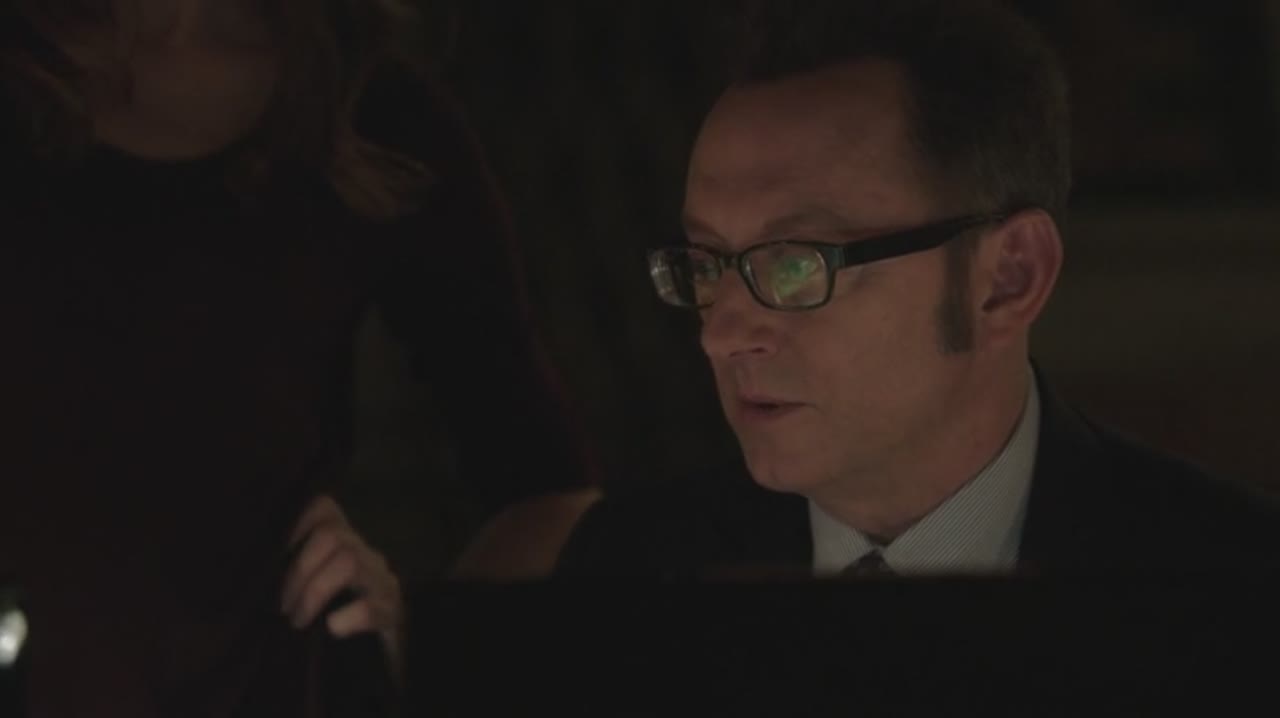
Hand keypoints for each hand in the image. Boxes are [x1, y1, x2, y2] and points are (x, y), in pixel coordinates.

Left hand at [280, 495, 404, 674]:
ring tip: (298, 621)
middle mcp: (365, 555)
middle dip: (300, 570)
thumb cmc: (339, 620)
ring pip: (349, 562)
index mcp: (344, 545)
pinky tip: (332, 629)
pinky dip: (346, 618)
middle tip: (283, 606)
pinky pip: (370, 607)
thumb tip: (254, 576)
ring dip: (315, 592)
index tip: (276, 555)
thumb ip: (295, 574)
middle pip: (332, 535)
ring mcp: (382, 582)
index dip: (297, 523)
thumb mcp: (319, 587)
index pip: (324, 509)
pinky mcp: (392, 614)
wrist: (381, 656)